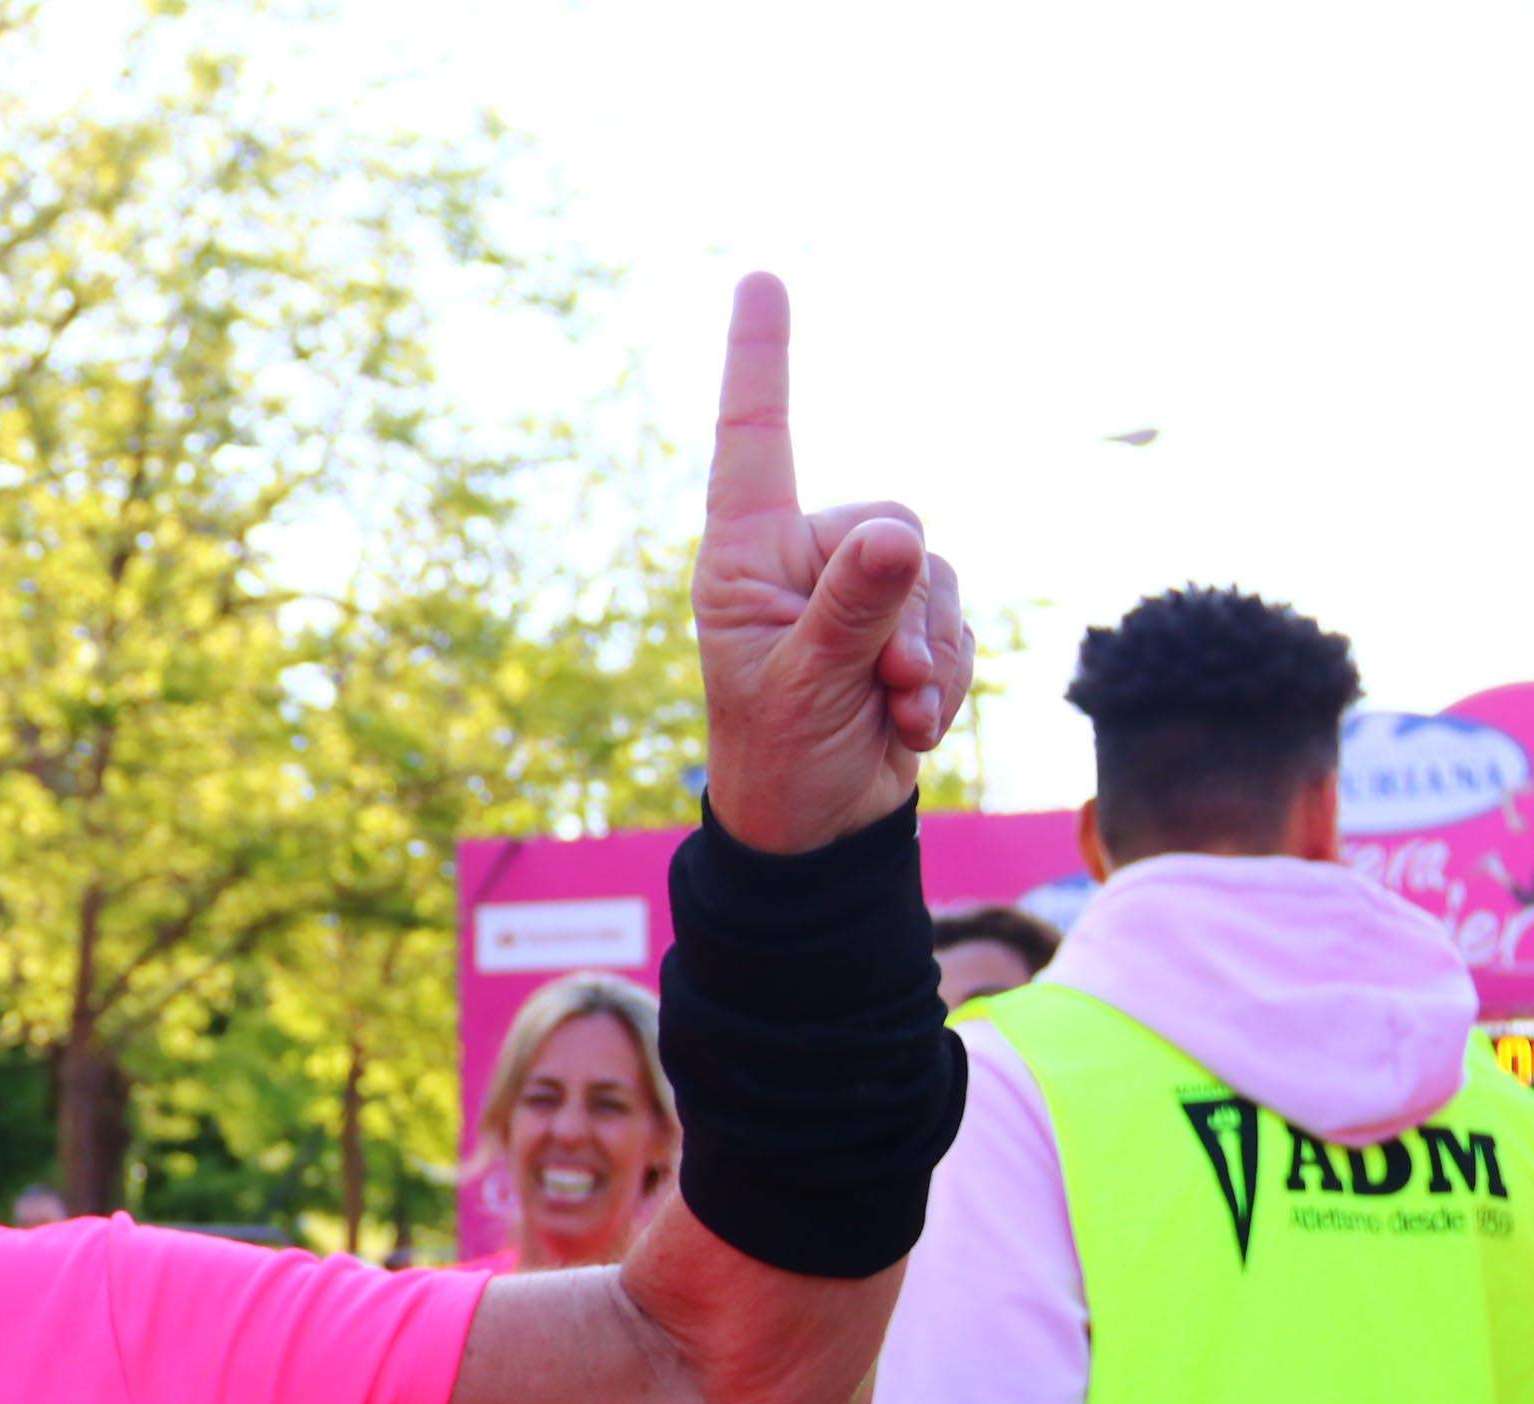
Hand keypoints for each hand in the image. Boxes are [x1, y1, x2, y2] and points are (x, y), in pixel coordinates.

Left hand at [693, 274, 974, 854]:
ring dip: (929, 653)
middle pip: (896, 524)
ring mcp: (857, 584)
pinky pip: (958, 617)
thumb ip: (853, 609)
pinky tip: (909, 725)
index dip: (760, 359)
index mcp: (746, 556)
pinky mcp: (905, 618)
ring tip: (889, 710)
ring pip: (937, 574)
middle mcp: (802, 555)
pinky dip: (948, 676)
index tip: (759, 277)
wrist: (818, 825)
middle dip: (904, 614)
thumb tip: (897, 534)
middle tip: (880, 686)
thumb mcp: (806, 687)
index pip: (756, 441)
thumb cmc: (779, 756)